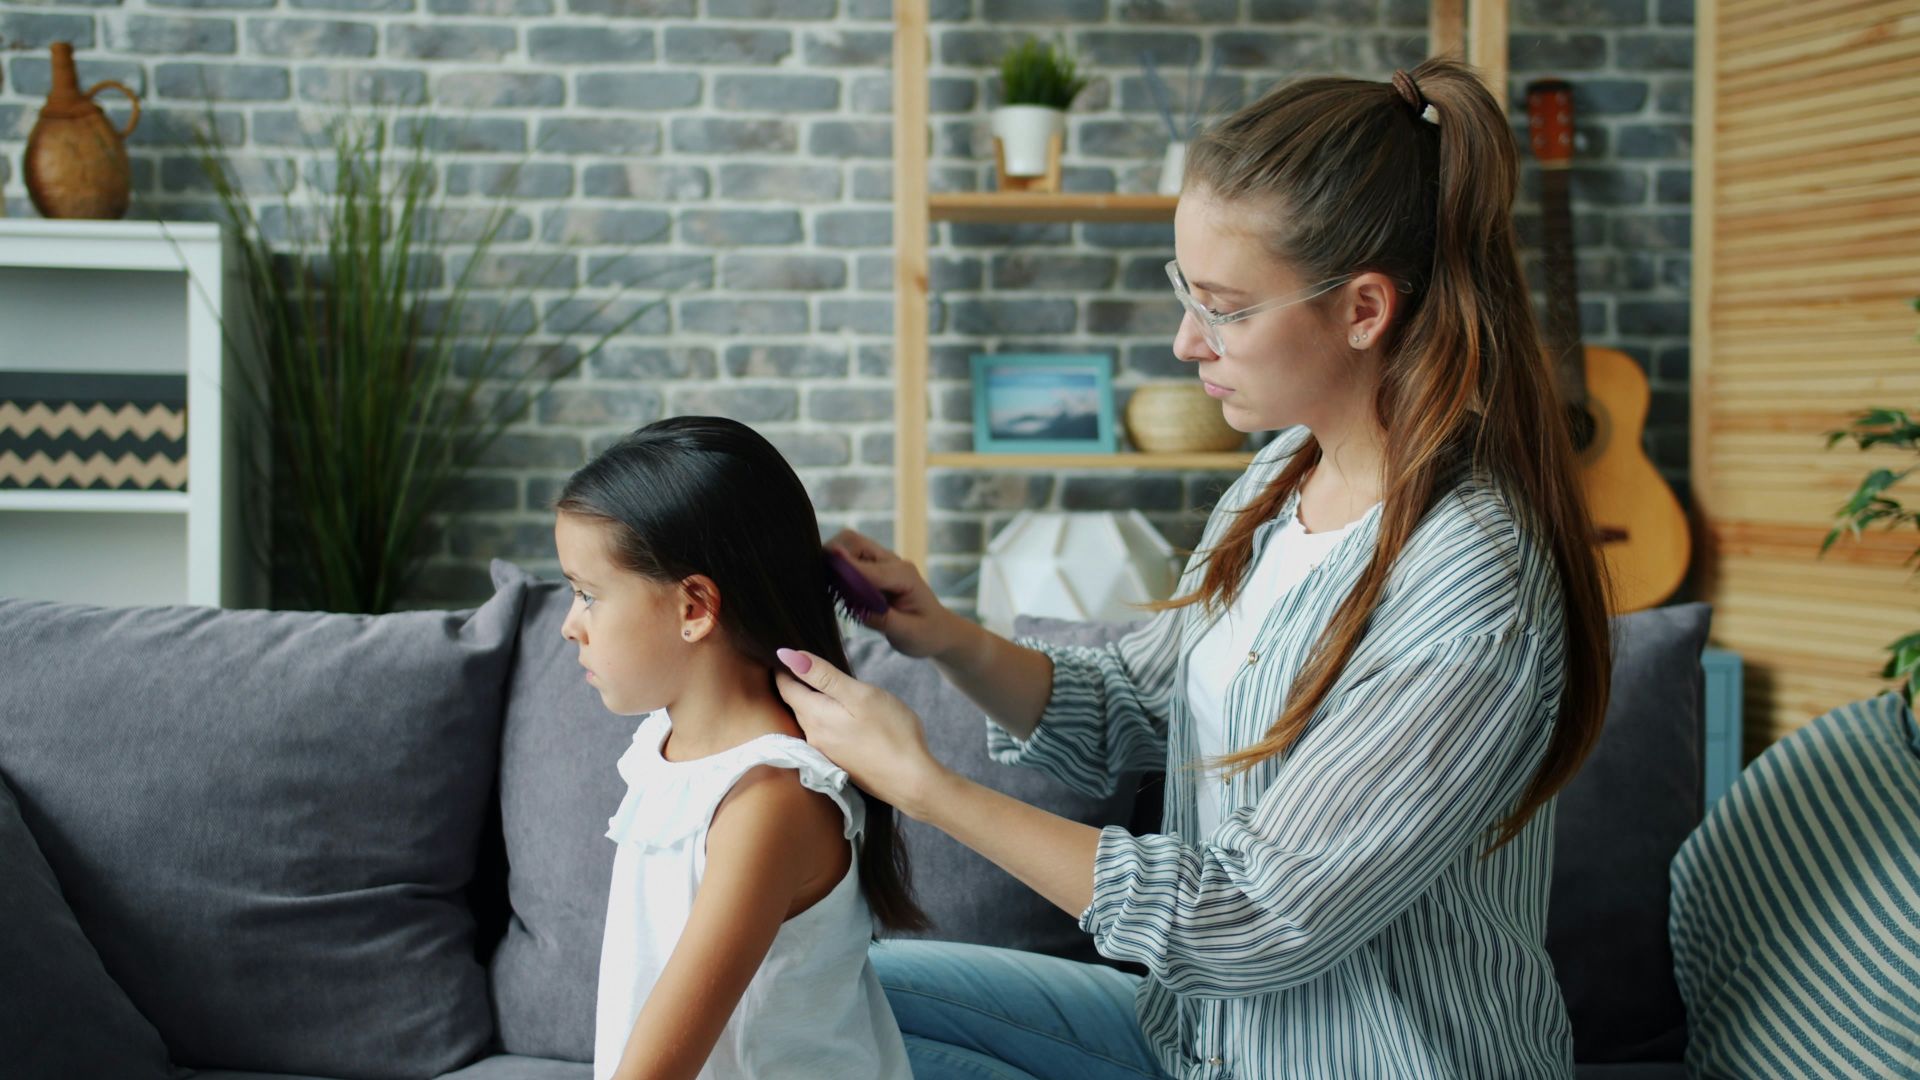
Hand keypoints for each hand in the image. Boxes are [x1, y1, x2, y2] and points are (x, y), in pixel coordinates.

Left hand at [773, 647, 948, 818]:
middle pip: (796, 704)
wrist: (910, 781)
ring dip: (812, 702)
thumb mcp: (859, 694)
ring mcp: (825, 752)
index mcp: (815, 715)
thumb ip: (823, 675)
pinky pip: (823, 734)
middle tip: (806, 664)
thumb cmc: (891, 732)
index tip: (787, 653)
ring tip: (826, 686)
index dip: (784, 668)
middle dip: (797, 684)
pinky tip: (841, 716)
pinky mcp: (838, 762)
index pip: (785, 687)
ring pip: (810, 720)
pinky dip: (825, 719)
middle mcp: (813, 736)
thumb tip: (786, 655)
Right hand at [825, 529, 965, 660]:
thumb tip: (857, 608)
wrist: (939, 631)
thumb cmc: (927, 634)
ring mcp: (882, 564)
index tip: (822, 574)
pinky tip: (832, 589)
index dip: (843, 570)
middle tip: (817, 580)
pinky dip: (836, 568)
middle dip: (832, 555)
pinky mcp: (873, 570)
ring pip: (848, 546)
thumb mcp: (908, 633)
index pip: (867, 568)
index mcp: (903, 576)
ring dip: (832, 561)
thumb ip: (884, 619)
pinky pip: (849, 559)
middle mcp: (891, 563)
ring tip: (822, 585)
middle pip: (853, 541)